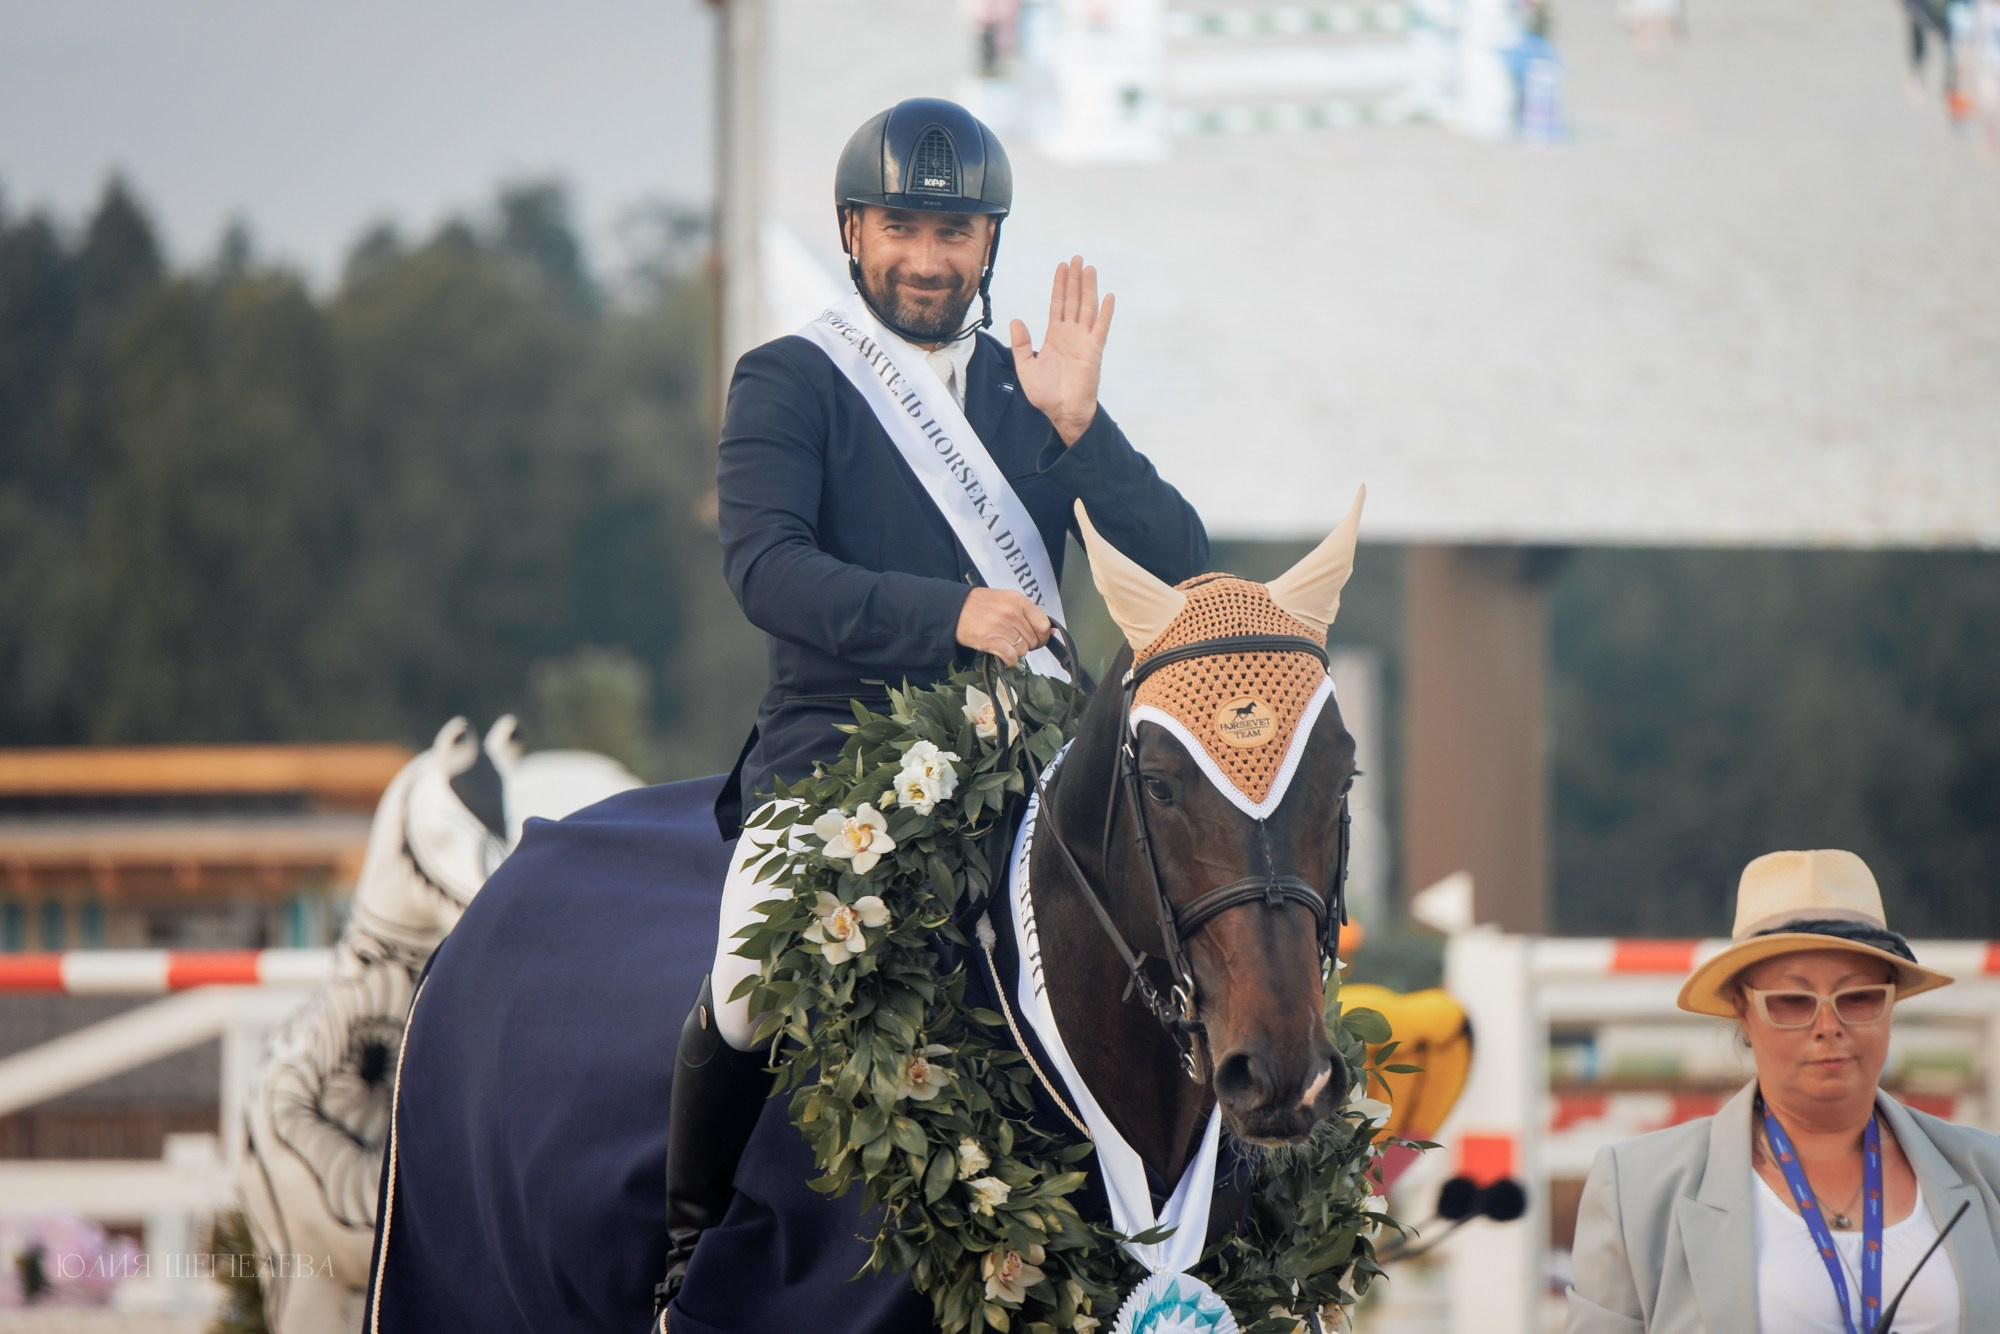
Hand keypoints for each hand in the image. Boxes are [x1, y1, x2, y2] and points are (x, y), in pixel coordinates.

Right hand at [955, 588, 1051, 666]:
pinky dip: (1009, 661)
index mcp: (1018, 600)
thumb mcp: (1007, 599)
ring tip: (1004, 644)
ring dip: (1016, 652)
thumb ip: (1027, 613)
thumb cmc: (981, 604)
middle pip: (1033, 639)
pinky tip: (1003, 656)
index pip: (1044, 624)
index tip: (1037, 639)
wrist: (954, 609)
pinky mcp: (991, 641)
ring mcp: (1002, 627)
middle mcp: (1012, 613)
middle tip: (1014, 641)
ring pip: (1023, 650)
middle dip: (1027, 644)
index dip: (1043, 636)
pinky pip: (1011, 658)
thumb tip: (1050, 631)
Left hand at [1009, 256, 1113, 446]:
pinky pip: (1100, 328)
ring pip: (1087, 308)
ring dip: (1088, 288)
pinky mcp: (1094, 350)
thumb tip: (1016, 320)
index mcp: (1055, 336)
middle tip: (1077, 258)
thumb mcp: (1025, 367)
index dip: (1059, 285)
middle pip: (1073, 300)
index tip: (1062, 267)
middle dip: (1074, 279)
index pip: (1058, 305)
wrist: (1062, 411)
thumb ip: (1021, 344)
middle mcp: (1071, 334)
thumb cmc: (1045, 394)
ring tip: (1089, 268)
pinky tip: (1108, 296)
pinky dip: (1105, 312)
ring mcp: (1084, 341)